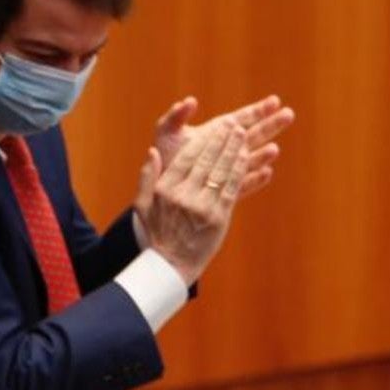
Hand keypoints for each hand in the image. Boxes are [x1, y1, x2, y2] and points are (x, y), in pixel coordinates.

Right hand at [135, 120, 247, 285]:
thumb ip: (146, 176)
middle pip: (207, 161)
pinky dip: (240, 171)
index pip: (187, 158)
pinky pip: (231, 188)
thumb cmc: (157, 233)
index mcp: (165, 190)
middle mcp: (183, 196)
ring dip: (233, 151)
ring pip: (221, 172)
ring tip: (242, 135)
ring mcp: (202, 206)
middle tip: (234, 125)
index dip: (204, 141)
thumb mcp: (142, 204)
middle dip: (222, 141)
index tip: (215, 127)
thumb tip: (152, 151)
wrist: (171, 264)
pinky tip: (246, 158)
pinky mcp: (218, 217)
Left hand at [154, 95, 294, 199]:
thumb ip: (175, 117)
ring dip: (263, 154)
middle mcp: (226, 149)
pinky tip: (266, 173)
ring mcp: (228, 169)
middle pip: (254, 135)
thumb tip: (189, 101)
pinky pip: (242, 183)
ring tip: (274, 149)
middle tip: (289, 114)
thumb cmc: (164, 156)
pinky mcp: (225, 188)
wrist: (161, 185)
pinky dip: (254, 179)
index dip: (259, 109)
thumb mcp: (166, 134)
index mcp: (216, 132)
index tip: (275, 100)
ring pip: (250, 159)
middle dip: (271, 124)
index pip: (242, 118)